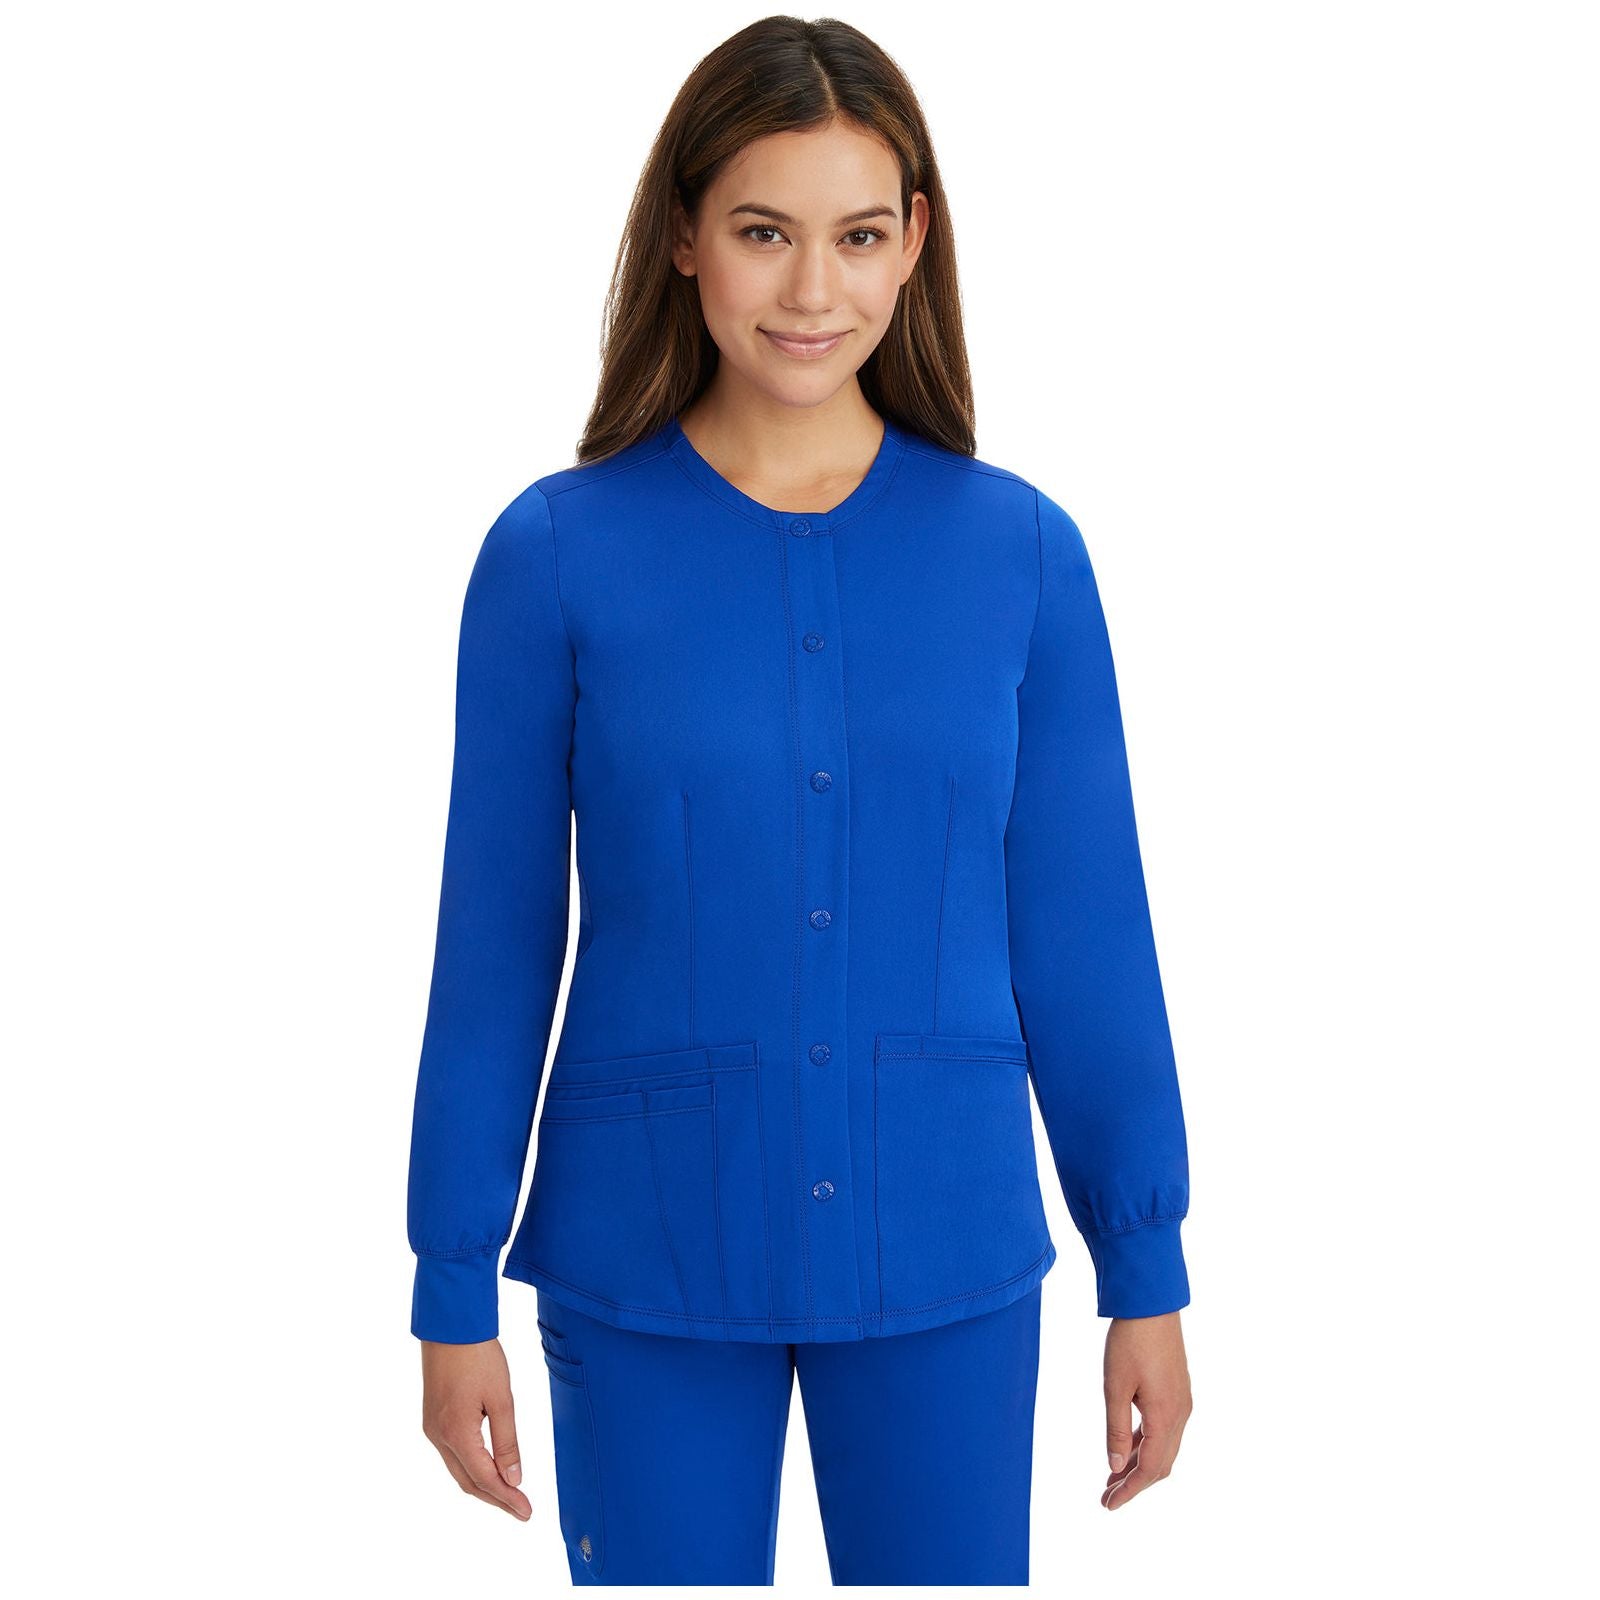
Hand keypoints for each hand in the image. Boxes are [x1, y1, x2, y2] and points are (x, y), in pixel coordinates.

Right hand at [420, 1337, 531, 1519]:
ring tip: (509, 1495)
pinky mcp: (433, 1419)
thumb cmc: (478, 1355)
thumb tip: (513, 1478)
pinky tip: (488, 1468)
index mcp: (456, 1433)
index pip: (485, 1479)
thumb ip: (507, 1441)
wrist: (450, 1326)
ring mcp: (432, 1429)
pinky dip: (472, 1467)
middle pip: (468, 1481)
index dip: (507, 1499)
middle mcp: (439, 1436)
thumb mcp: (501, 1398)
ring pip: (459, 1470)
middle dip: (495, 1499)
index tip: (527, 1511)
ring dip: (483, 1485)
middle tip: (521, 1510)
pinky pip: (453, 1454)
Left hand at [1101, 1310, 1192, 1508]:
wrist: (1152, 1304)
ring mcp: (1181, 1402)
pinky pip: (1164, 1429)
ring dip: (1139, 1464)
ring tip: (1113, 1477)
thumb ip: (1116, 1430)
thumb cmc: (1129, 1342)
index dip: (1130, 1490)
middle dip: (1134, 1483)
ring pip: (1163, 1447)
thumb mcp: (1115, 1387)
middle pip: (1160, 1464)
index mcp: (1166, 1417)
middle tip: (1107, 1497)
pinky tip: (1128, 1446)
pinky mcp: (1177, 1390)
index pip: (1150, 1469)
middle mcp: (1180, 1414)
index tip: (1108, 1505)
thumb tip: (1115, 1468)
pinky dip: (1146, 1444)